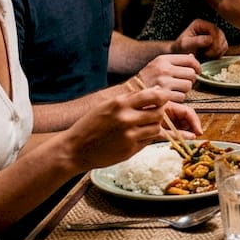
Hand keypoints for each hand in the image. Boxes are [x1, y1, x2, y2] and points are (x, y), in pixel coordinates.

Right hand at [64, 88, 200, 170]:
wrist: (75, 149)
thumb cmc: (91, 125)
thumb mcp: (107, 105)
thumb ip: (130, 98)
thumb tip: (156, 90)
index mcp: (120, 103)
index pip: (152, 96)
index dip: (162, 96)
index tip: (163, 97)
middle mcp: (126, 118)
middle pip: (159, 113)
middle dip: (159, 112)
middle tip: (154, 112)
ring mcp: (129, 135)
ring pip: (156, 128)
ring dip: (154, 125)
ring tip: (144, 125)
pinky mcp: (130, 149)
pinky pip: (148, 141)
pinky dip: (147, 137)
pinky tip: (136, 135)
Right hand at [135, 53, 200, 100]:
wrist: (128, 93)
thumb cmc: (145, 80)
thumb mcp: (156, 65)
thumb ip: (174, 62)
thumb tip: (192, 57)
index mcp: (163, 60)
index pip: (190, 60)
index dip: (197, 66)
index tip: (197, 71)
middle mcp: (163, 69)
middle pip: (191, 74)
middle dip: (189, 80)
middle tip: (181, 83)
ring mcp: (163, 83)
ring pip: (188, 86)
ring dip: (183, 90)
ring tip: (173, 90)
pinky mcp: (164, 96)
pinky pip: (181, 97)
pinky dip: (177, 99)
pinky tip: (169, 97)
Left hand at [173, 18, 227, 57]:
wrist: (180, 54)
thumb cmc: (180, 48)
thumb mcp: (185, 44)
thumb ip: (196, 41)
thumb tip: (210, 39)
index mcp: (200, 24)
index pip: (214, 29)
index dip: (214, 41)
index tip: (208, 52)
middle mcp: (208, 27)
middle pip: (221, 36)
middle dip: (216, 48)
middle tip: (207, 55)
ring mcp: (213, 34)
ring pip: (224, 42)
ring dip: (218, 51)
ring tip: (207, 56)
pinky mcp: (216, 41)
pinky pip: (224, 47)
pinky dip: (219, 53)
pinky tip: (210, 56)